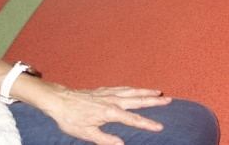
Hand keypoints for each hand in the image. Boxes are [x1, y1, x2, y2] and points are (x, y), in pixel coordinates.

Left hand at [43, 85, 170, 144]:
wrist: (59, 100)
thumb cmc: (71, 119)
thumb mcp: (86, 133)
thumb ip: (105, 139)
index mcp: (110, 113)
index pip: (133, 119)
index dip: (148, 123)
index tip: (160, 126)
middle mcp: (113, 101)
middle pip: (138, 100)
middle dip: (154, 101)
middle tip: (169, 99)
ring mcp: (110, 93)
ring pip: (133, 91)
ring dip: (147, 92)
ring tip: (159, 92)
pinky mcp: (104, 90)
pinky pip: (124, 88)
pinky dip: (134, 88)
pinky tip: (137, 89)